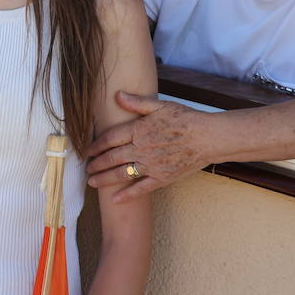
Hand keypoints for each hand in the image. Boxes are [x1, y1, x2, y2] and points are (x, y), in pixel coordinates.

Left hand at [85, 91, 208, 200]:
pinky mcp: (162, 177)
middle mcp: (141, 149)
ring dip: (104, 179)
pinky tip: (114, 199)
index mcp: (138, 130)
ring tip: (92, 182)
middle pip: (111, 158)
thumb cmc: (185, 118)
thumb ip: (136, 102)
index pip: (109, 139)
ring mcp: (151, 165)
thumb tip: (117, 95)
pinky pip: (141, 188)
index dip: (95, 145)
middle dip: (96, 164)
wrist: (208, 137)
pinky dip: (127, 195)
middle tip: (86, 168)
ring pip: (121, 174)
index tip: (86, 150)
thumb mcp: (160, 105)